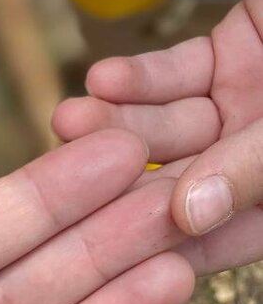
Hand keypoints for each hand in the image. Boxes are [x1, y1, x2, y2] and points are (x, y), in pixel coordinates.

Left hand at [54, 0, 262, 235]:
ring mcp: (241, 110)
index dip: (160, 246)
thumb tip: (187, 217)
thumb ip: (254, 170)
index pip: (218, 238)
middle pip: (177, 184)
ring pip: (165, 128)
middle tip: (60, 177)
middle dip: (116, 182)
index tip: (99, 247)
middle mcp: (255, 162)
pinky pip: (174, 74)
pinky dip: (139, 78)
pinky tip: (100, 80)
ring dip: (114, 125)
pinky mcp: (228, 56)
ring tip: (66, 119)